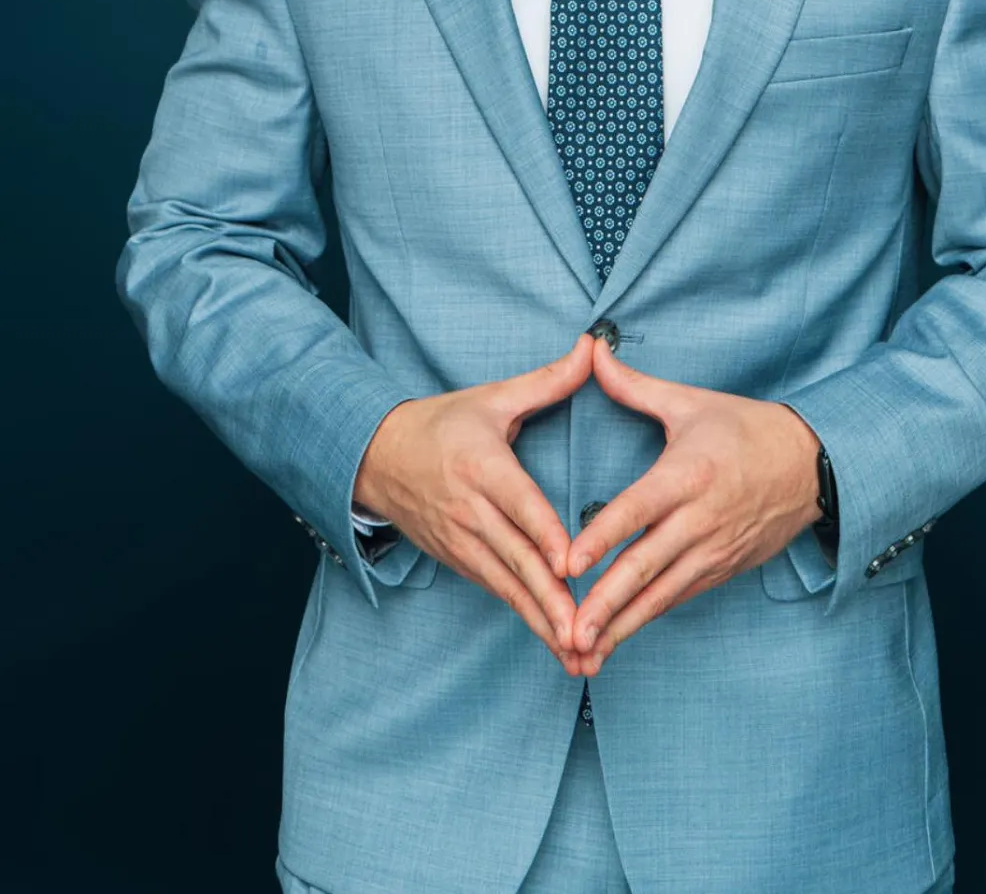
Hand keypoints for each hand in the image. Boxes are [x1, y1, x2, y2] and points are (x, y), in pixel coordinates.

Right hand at [353, 333, 594, 673]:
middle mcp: (470, 510)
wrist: (376, 455)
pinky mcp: (458, 561)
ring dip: (542, 621)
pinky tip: (555, 642)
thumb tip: (596, 346)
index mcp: (481, 467)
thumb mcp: (493, 396)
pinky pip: (497, 591)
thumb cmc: (443, 423)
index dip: (545, 536)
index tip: (571, 564)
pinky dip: (526, 618)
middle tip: (586, 633)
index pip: (519, 505)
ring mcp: (460, 541)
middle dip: (551, 600)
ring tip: (577, 652)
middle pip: (516, 559)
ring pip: (508, 587)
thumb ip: (549, 379)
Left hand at [565, 338, 823, 672]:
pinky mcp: (722, 570)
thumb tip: (591, 351)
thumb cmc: (745, 428)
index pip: (637, 510)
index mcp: (687, 475)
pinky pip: (678, 599)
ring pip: (661, 596)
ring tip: (583, 654)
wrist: (812, 464)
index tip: (568, 564)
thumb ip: (634, 386)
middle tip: (569, 632)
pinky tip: (616, 639)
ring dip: (622, 626)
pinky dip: (647, 620)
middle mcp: (700, 520)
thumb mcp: (691, 402)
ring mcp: (713, 551)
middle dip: (605, 604)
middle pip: (646, 567)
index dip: (602, 538)